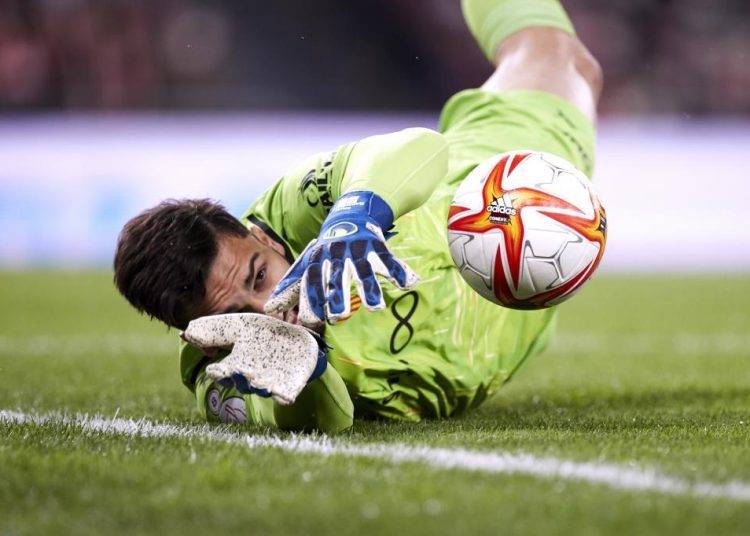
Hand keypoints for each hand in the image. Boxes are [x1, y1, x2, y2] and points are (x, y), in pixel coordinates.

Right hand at [182, 313, 326, 404]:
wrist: (295, 337)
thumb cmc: (262, 334)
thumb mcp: (239, 327)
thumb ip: (214, 330)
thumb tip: (185, 334)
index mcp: (235, 365)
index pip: (222, 373)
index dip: (218, 372)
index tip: (215, 369)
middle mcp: (250, 377)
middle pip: (241, 383)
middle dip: (239, 378)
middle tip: (239, 371)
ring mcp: (271, 383)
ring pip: (262, 390)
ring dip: (259, 387)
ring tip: (260, 383)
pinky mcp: (290, 386)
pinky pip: (285, 396)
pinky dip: (283, 397)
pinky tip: (281, 395)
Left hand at [264, 191, 417, 326]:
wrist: (350, 216)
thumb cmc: (326, 250)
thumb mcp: (307, 263)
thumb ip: (292, 286)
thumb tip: (270, 309)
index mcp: (319, 261)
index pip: (313, 282)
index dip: (311, 299)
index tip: (310, 320)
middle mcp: (337, 256)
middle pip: (337, 279)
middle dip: (337, 296)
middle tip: (337, 316)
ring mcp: (359, 251)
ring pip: (364, 272)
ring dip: (370, 288)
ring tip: (376, 307)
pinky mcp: (378, 248)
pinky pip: (389, 261)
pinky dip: (400, 271)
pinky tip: (408, 284)